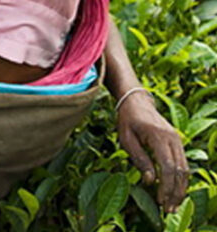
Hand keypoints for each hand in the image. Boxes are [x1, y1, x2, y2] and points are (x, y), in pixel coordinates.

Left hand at [116, 91, 188, 212]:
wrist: (136, 102)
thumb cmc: (127, 120)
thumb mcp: (126, 139)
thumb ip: (139, 159)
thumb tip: (151, 180)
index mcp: (159, 137)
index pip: (168, 167)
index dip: (166, 186)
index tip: (161, 201)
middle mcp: (173, 139)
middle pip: (180, 171)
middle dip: (175, 192)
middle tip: (168, 210)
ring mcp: (178, 140)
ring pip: (185, 169)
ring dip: (180, 189)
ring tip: (172, 205)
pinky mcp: (178, 143)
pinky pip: (183, 164)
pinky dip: (180, 180)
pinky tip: (174, 191)